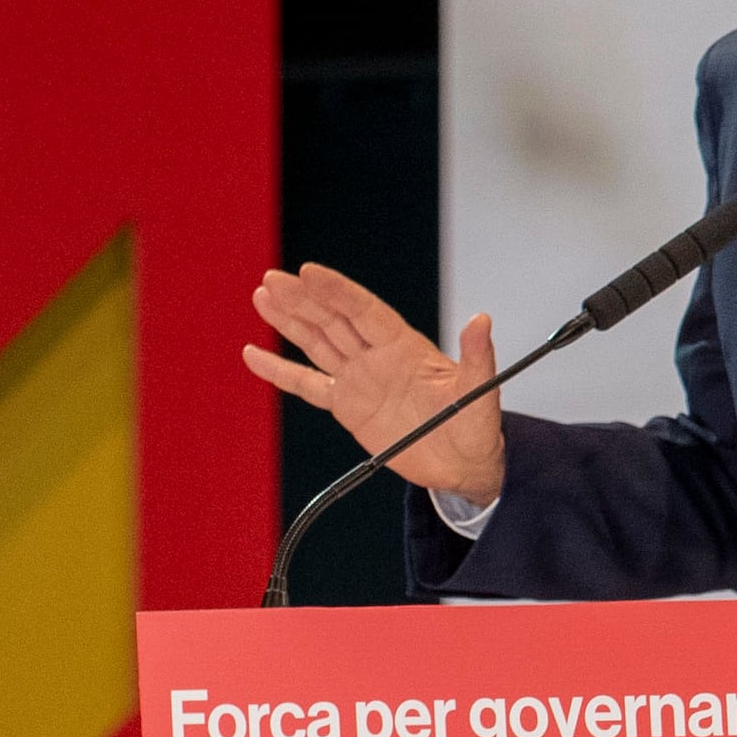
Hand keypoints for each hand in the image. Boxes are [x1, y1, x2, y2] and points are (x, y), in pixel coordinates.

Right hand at [245, 264, 509, 510]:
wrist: (463, 463)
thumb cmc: (475, 424)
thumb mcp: (479, 389)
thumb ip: (476, 355)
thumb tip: (482, 321)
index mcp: (404, 346)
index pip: (363, 310)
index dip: (336, 291)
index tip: (309, 272)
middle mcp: (376, 356)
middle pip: (332, 320)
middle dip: (303, 299)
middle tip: (272, 279)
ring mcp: (359, 378)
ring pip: (317, 342)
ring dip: (289, 321)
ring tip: (263, 296)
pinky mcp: (347, 406)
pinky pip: (307, 385)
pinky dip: (281, 371)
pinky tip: (255, 355)